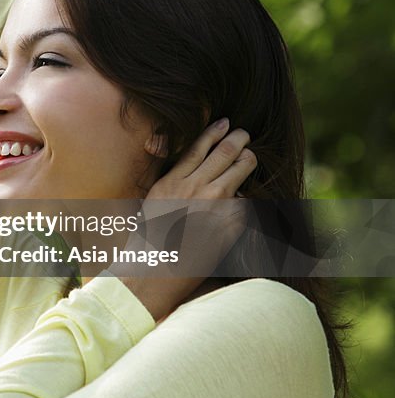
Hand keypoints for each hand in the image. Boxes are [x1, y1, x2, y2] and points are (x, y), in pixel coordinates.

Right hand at [108, 119, 256, 322]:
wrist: (155, 274)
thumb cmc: (148, 241)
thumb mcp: (150, 200)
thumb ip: (165, 175)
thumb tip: (169, 148)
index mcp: (172, 181)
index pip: (199, 147)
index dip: (215, 132)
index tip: (225, 123)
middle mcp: (195, 188)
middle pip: (225, 153)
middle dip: (239, 139)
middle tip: (245, 135)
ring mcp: (215, 206)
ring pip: (241, 170)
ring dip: (248, 161)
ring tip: (249, 158)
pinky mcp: (230, 225)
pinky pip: (246, 202)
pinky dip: (247, 198)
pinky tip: (246, 198)